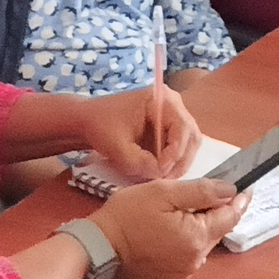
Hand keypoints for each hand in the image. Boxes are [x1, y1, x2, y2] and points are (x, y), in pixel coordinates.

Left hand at [79, 84, 202, 180]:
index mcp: (162, 99)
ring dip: (178, 164)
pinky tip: (159, 173)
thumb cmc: (99, 126)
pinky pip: (180, 149)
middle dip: (181, 160)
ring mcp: (172, 118)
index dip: (176, 151)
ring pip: (189, 144)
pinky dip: (172, 163)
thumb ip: (138, 162)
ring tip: (162, 178)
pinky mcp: (168, 130)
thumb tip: (159, 173)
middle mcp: (173, 105)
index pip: (182, 126)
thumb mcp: (115, 146)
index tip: (161, 170)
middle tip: (165, 179)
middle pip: (191, 135)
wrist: (87, 121)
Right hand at [87, 177, 247, 278]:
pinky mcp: (170, 278)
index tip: (246, 188)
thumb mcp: (163, 192)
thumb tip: (230, 190)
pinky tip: (171, 228)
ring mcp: (182, 271)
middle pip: (217, 230)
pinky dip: (186, 240)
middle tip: (208, 192)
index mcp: (197, 236)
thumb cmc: (127, 215)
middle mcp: (195, 259)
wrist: (98, 247)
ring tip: (183, 209)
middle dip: (215, 211)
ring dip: (199, 226)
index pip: (230, 216)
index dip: (239, 200)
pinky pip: (188, 254)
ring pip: (202, 242)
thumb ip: (200, 191)